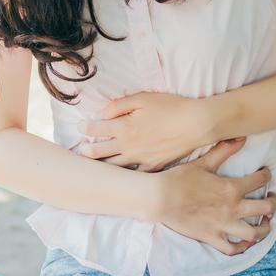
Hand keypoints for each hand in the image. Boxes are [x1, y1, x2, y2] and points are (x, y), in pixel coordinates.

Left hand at [75, 91, 213, 172]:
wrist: (196, 124)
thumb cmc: (171, 107)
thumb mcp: (143, 98)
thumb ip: (119, 105)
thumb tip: (101, 113)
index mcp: (125, 127)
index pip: (96, 129)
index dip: (84, 128)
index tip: (79, 127)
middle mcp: (129, 146)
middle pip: (100, 152)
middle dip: (86, 151)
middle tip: (79, 152)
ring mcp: (141, 159)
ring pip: (114, 167)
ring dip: (101, 166)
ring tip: (93, 166)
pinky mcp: (153, 167)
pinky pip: (135, 175)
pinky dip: (125, 176)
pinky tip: (121, 176)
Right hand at [153, 137, 275, 256]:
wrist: (160, 198)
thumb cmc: (179, 178)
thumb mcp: (203, 162)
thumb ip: (223, 150)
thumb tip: (241, 138)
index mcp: (232, 188)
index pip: (259, 180)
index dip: (266, 175)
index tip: (266, 174)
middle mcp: (232, 208)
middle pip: (265, 208)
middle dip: (274, 203)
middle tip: (274, 199)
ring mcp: (223, 225)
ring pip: (254, 233)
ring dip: (264, 228)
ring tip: (266, 224)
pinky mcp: (212, 238)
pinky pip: (232, 248)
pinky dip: (242, 247)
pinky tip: (245, 242)